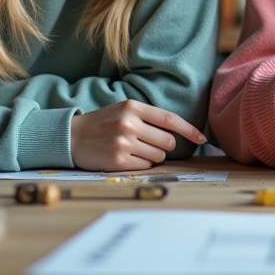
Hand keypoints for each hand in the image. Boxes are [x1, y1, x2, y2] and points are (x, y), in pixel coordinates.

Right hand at [69, 99, 204, 171]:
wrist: (72, 137)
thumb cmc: (102, 123)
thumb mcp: (124, 110)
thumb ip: (148, 117)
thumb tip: (177, 133)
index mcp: (133, 108)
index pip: (170, 120)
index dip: (190, 130)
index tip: (203, 138)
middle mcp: (129, 124)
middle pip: (168, 141)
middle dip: (165, 146)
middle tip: (150, 143)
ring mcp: (123, 143)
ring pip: (158, 156)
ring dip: (153, 156)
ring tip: (136, 149)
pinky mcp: (118, 161)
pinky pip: (145, 166)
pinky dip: (142, 164)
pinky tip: (128, 157)